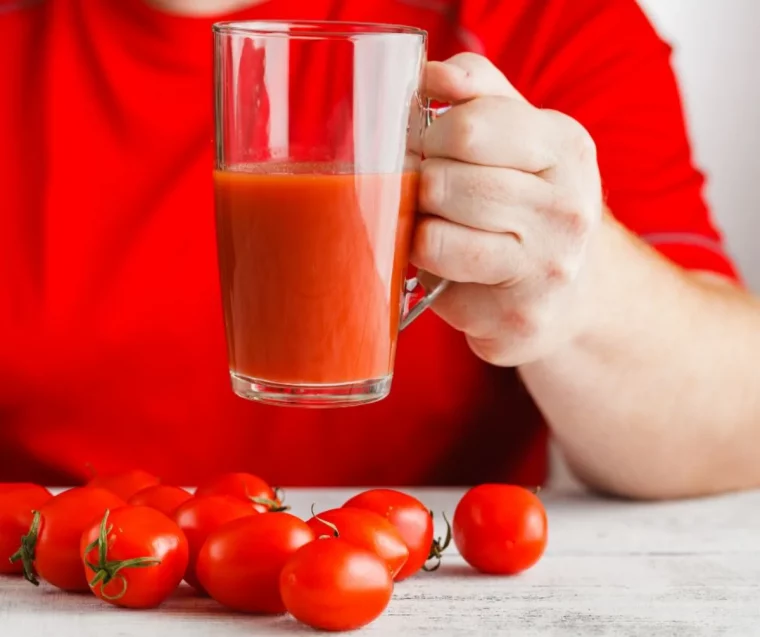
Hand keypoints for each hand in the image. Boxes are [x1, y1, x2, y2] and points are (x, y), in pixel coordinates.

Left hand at [412, 53, 602, 365]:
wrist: (582, 291)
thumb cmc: (536, 204)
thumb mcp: (524, 134)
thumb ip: (479, 91)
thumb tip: (429, 76)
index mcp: (566, 149)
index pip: (466, 128)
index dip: (428, 138)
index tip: (430, 150)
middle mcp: (566, 209)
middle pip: (441, 183)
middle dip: (423, 188)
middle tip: (434, 197)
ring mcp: (547, 269)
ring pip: (432, 237)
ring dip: (422, 233)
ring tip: (445, 232)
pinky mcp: (519, 319)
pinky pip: (437, 287)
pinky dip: (434, 276)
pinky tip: (460, 274)